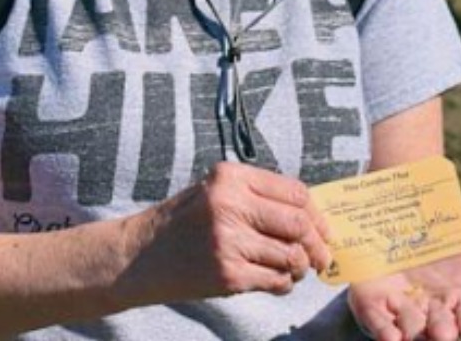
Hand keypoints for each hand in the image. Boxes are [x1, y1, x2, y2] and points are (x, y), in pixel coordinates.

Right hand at [119, 162, 332, 304]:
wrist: (135, 258)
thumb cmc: (184, 222)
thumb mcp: (217, 192)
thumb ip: (259, 196)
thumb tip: (314, 215)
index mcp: (232, 178)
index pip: (295, 192)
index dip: (316, 213)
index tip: (324, 228)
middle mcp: (231, 205)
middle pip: (298, 224)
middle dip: (317, 243)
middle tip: (322, 255)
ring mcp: (228, 242)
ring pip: (290, 255)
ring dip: (300, 266)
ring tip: (297, 269)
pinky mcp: (226, 275)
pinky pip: (274, 280)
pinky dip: (284, 283)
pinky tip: (277, 281)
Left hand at [348, 237, 460, 340]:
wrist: (408, 236)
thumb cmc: (453, 253)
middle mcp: (436, 318)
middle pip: (444, 334)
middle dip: (443, 327)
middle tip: (440, 314)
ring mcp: (405, 317)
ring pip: (413, 331)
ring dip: (414, 320)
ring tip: (411, 297)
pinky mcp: (376, 312)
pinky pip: (380, 329)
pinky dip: (386, 330)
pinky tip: (391, 327)